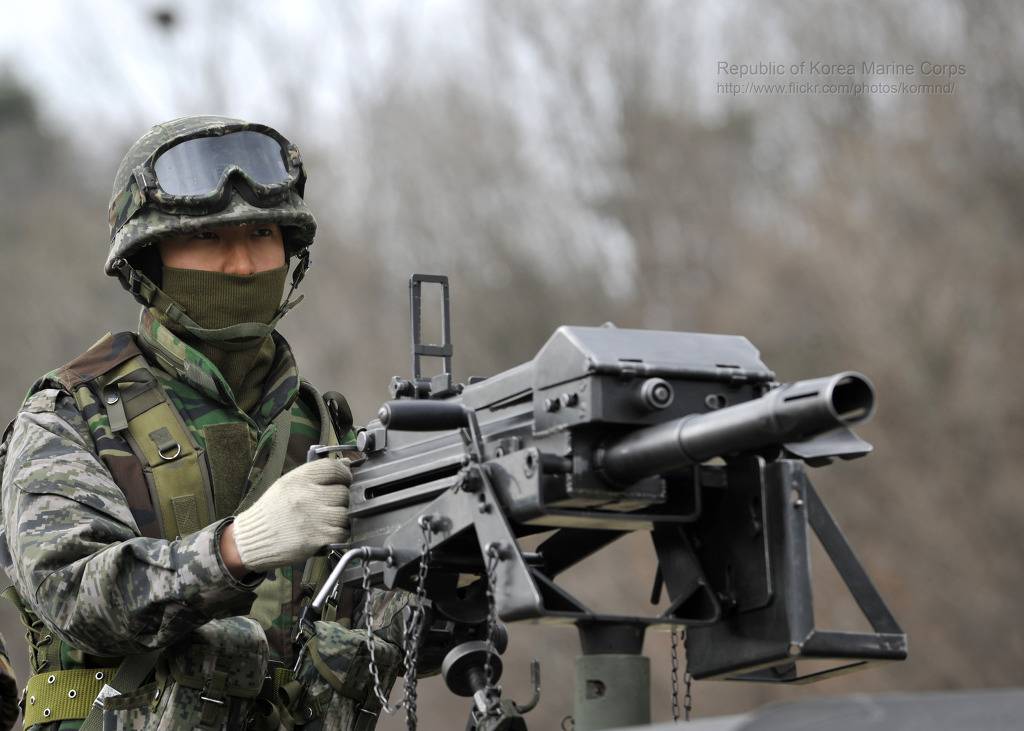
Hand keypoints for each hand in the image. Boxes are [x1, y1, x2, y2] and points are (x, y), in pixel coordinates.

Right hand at [228, 458, 351, 574]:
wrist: (249, 539)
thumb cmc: (271, 511)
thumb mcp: (287, 484)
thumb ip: (316, 475)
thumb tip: (346, 464)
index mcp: (299, 479)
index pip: (334, 468)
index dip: (344, 474)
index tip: (345, 481)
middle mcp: (307, 496)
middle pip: (343, 492)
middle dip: (341, 499)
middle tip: (331, 506)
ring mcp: (313, 518)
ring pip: (345, 513)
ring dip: (342, 518)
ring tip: (329, 520)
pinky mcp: (316, 538)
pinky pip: (342, 532)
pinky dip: (339, 533)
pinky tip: (328, 532)